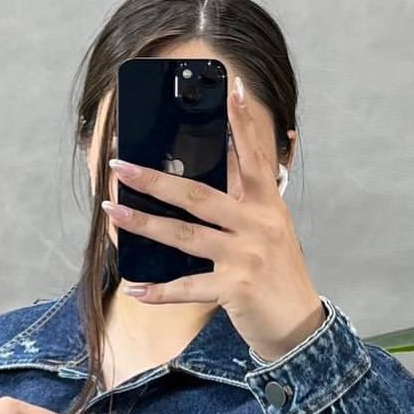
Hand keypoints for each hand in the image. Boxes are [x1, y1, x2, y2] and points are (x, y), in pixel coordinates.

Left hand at [101, 74, 326, 360]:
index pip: (254, 156)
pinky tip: (135, 288)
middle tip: (121, 166)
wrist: (298, 326)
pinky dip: (159, 291)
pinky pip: (187, 288)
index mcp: (267, 206)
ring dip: (144, 224)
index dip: (242, 122)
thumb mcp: (270, 232)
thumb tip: (216, 176)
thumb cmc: (277, 276)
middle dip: (155, 179)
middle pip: (199, 194)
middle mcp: (258, 225)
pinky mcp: (235, 289)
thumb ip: (246, 204)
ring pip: (185, 236)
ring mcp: (246, 257)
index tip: (230, 88)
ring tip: (114, 212)